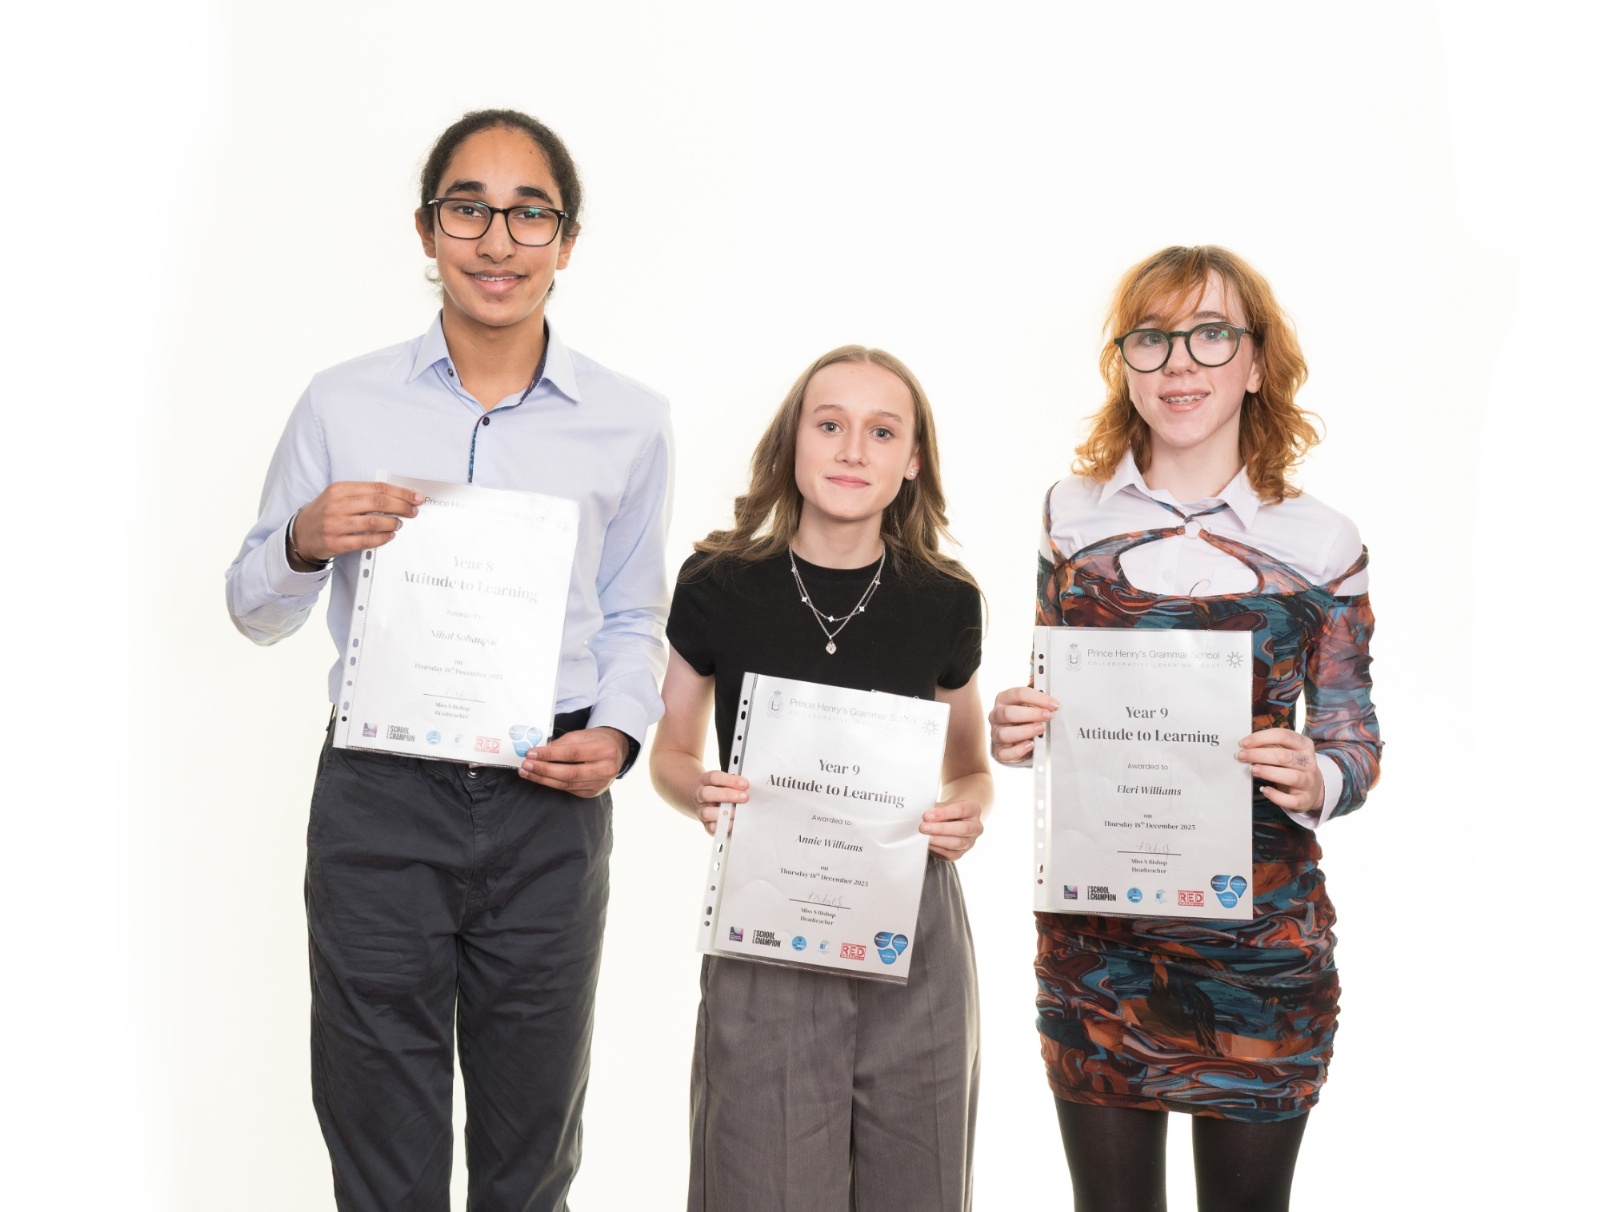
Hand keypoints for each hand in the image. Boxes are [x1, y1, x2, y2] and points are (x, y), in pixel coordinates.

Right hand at [290, 481, 425, 567]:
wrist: (300, 534)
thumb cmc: (325, 512)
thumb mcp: (339, 496)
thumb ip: (363, 494)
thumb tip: (397, 496)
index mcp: (339, 489)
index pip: (377, 488)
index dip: (400, 492)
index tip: (415, 497)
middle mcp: (337, 505)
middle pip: (378, 503)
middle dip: (402, 506)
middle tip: (413, 511)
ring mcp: (335, 525)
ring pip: (374, 522)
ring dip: (393, 523)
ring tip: (399, 523)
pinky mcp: (336, 543)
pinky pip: (366, 541)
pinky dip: (382, 538)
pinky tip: (389, 535)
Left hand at [518, 727, 630, 797]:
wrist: (616, 752)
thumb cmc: (596, 741)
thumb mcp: (581, 735)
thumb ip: (562, 744)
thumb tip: (539, 753)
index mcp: (605, 750)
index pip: (572, 754)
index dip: (550, 755)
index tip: (531, 753)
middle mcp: (606, 769)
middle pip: (569, 773)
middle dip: (544, 770)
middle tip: (526, 765)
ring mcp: (600, 784)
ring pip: (566, 784)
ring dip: (543, 779)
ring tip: (527, 772)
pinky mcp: (592, 793)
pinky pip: (568, 789)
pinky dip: (552, 784)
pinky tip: (540, 778)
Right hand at [692, 771, 748, 834]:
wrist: (706, 801)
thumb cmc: (721, 790)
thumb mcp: (725, 782)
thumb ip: (734, 785)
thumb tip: (748, 790)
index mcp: (705, 781)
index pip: (714, 777)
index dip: (730, 780)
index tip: (745, 784)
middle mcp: (700, 795)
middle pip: (707, 793)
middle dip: (727, 795)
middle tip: (745, 797)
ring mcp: (701, 811)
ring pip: (706, 812)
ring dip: (724, 813)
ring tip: (738, 812)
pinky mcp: (705, 825)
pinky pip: (711, 827)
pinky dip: (722, 826)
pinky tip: (733, 823)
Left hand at [922, 798, 982, 860]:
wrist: (951, 821)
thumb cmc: (946, 811)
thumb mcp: (944, 805)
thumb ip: (937, 810)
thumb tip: (926, 818)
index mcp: (973, 810)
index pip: (961, 810)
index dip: (943, 813)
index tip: (927, 815)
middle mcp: (976, 827)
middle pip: (962, 829)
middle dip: (941, 829)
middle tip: (924, 827)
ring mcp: (970, 842)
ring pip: (957, 843)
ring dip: (938, 840)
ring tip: (925, 836)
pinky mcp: (960, 854)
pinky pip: (950, 854)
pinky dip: (937, 849)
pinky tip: (928, 844)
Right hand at [988, 686, 1057, 762]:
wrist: (1014, 738)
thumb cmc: (1023, 717)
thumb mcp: (1028, 702)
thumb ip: (1035, 691)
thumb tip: (1040, 673)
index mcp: (1004, 699)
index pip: (1018, 693)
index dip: (1037, 698)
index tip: (1054, 704)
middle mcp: (997, 715)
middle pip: (1008, 713)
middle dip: (1031, 714)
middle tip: (1048, 716)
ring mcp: (996, 733)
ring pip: (1004, 733)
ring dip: (1025, 731)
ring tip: (1040, 729)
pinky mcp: (999, 750)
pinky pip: (1004, 753)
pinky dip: (1018, 750)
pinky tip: (1030, 745)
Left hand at [1237, 728, 1323, 815]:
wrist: (1313, 789)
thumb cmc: (1292, 766)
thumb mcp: (1286, 752)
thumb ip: (1269, 747)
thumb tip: (1246, 746)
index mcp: (1304, 745)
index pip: (1284, 736)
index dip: (1262, 738)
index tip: (1244, 743)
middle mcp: (1309, 763)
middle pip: (1284, 756)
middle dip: (1259, 755)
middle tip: (1241, 756)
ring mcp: (1308, 782)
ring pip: (1291, 776)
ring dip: (1268, 772)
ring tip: (1252, 770)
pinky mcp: (1305, 799)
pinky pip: (1291, 800)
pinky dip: (1276, 796)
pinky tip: (1264, 790)